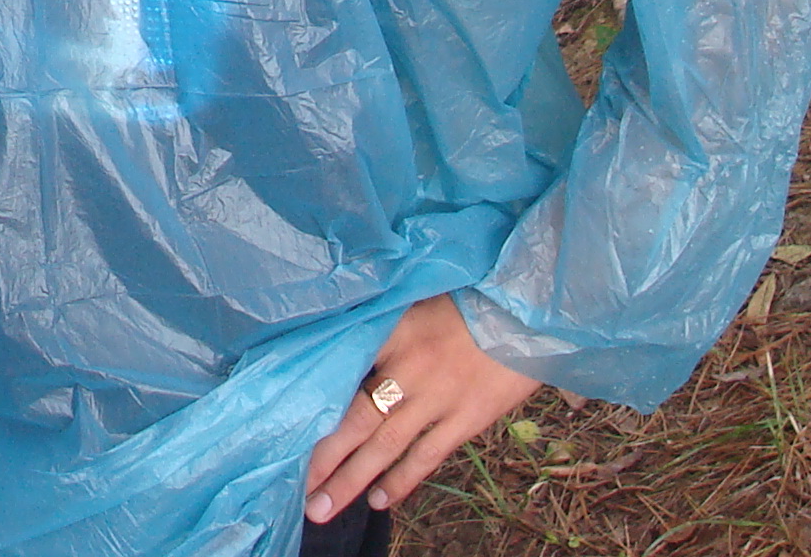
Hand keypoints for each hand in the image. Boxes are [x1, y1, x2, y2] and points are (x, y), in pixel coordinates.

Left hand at [303, 293, 541, 522]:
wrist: (525, 313)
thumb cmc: (467, 303)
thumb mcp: (415, 304)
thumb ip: (382, 328)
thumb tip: (344, 354)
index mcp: (391, 333)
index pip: (341, 372)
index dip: (314, 404)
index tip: (285, 429)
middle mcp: (408, 368)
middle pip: (355, 419)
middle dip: (324, 458)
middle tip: (299, 490)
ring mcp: (437, 397)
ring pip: (385, 445)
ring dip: (352, 479)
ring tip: (323, 507)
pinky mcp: (466, 418)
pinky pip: (426, 456)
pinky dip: (401, 481)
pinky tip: (377, 501)